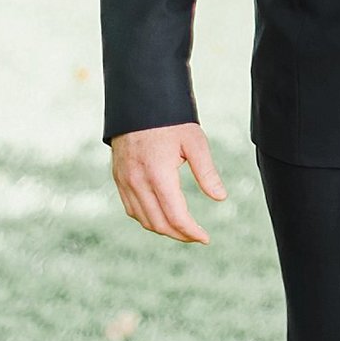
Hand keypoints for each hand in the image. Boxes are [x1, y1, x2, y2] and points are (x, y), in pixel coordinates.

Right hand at [109, 122, 225, 244]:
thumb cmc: (171, 120)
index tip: (205, 238)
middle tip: (197, 236)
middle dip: (179, 234)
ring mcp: (125, 181)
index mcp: (158, 174)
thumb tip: (220, 198)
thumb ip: (207, 172)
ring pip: (143, 219)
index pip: (175, 216)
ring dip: (163, 229)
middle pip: (158, 223)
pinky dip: (147, 219)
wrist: (139, 102)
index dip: (191, 232)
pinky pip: (131, 208)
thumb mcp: (194, 142)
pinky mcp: (118, 178)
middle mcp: (137, 182)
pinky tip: (161, 217)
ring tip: (182, 229)